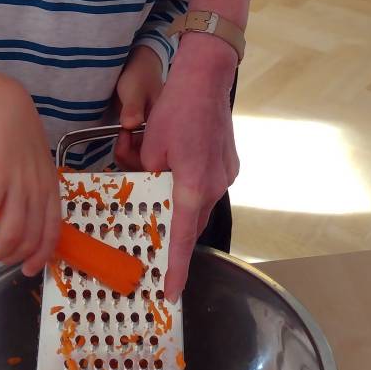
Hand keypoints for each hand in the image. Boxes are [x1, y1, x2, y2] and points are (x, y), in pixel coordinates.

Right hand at [0, 71, 60, 275]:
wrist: (1, 103)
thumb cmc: (15, 134)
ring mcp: (20, 181)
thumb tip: (18, 218)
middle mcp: (38, 187)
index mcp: (50, 186)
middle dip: (15, 257)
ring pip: (13, 230)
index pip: (53, 231)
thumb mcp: (33, 165)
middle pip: (32, 236)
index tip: (29, 269)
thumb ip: (31, 190)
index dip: (42, 255)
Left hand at [113, 46, 162, 169]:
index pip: (157, 157)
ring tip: (120, 138)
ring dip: (128, 157)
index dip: (137, 156)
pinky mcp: (148, 138)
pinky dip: (128, 152)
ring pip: (144, 162)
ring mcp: (157, 139)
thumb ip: (132, 108)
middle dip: (130, 160)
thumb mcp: (134, 89)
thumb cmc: (139, 74)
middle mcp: (165, 138)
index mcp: (168, 127)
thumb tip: (129, 125)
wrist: (138, 67)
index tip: (123, 138)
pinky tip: (122, 141)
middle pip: (152, 165)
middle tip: (119, 142)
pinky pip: (140, 154)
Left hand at [141, 33, 239, 300]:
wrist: (207, 77)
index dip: (177, 268)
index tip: (171, 292)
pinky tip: (175, 168)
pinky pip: (206, 185)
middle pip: (192, 222)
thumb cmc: (176, 108)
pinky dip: (190, 186)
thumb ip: (146, 173)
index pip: (183, 238)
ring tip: (159, 189)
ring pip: (198, 203)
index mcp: (193, 186)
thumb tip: (142, 182)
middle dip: (174, 234)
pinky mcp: (228, 162)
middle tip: (157, 246)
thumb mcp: (150, 145)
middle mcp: (214, 185)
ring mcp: (226, 173)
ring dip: (179, 204)